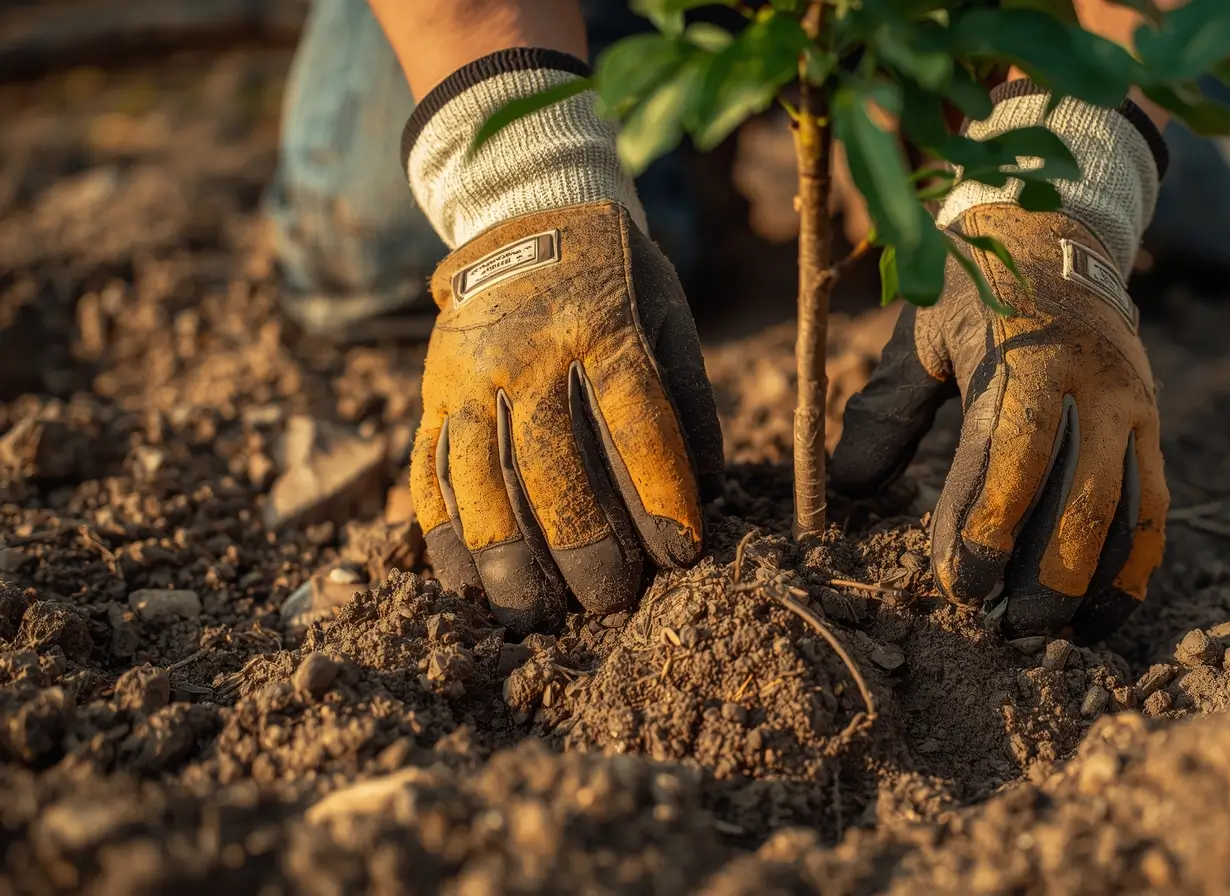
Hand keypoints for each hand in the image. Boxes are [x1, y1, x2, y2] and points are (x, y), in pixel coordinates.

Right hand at [411, 200, 722, 632]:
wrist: (526, 213)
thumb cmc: (618, 282)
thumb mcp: (669, 318)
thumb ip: (688, 404)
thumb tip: (706, 497)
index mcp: (602, 326)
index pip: (636, 421)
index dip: (660, 495)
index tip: (682, 554)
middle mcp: (527, 351)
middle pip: (551, 463)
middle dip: (582, 543)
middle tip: (608, 602)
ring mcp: (468, 373)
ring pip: (479, 477)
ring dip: (505, 555)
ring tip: (533, 611)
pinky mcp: (430, 391)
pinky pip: (428, 469)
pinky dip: (441, 532)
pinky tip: (465, 582)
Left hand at [832, 205, 1167, 640]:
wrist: (1061, 233)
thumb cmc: (976, 288)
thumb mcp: (922, 332)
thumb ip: (886, 408)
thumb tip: (848, 488)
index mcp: (1028, 355)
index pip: (1007, 456)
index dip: (981, 525)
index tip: (955, 582)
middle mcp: (1091, 382)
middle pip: (1079, 495)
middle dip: (1041, 570)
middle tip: (1002, 624)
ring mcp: (1132, 405)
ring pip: (1126, 509)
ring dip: (1092, 580)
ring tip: (1052, 635)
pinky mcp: (1151, 426)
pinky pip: (1153, 506)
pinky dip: (1133, 566)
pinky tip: (1101, 614)